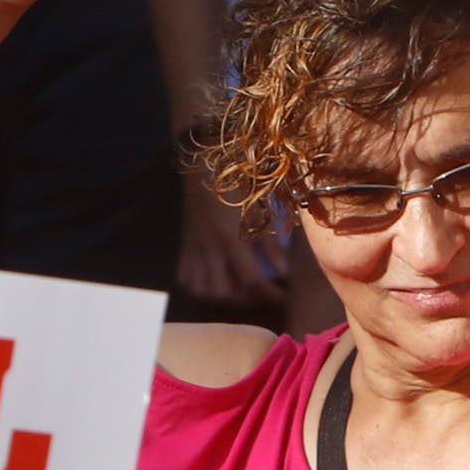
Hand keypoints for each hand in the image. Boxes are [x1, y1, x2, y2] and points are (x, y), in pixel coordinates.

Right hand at [176, 169, 281, 302]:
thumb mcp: (258, 210)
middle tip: (263, 295)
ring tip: (239, 293)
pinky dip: (199, 288)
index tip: (284, 297)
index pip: (252, 280)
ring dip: (222, 298)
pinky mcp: (185, 247)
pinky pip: (186, 279)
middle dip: (246, 301)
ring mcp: (194, 250)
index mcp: (231, 239)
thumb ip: (270, 242)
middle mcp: (210, 249)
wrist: (201, 168)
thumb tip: (284, 271)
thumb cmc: (236, 185)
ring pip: (202, 290)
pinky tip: (214, 284)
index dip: (270, 294)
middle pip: (225, 293)